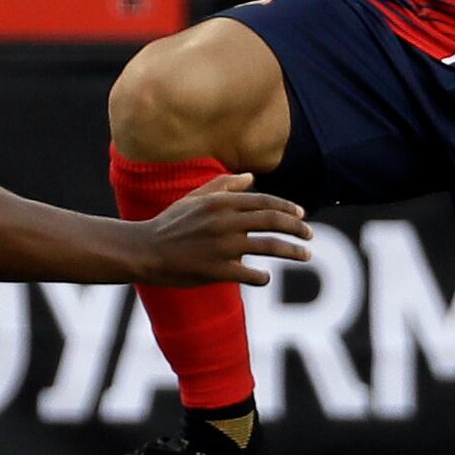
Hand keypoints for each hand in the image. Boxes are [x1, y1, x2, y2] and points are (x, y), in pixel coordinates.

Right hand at [139, 173, 311, 286]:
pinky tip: (265, 277)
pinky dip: (263, 277)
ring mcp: (222, 247)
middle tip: (310, 235)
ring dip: (293, 251)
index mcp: (221, 202)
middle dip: (297, 228)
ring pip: (269, 247)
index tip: (302, 215)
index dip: (288, 208)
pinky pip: (251, 274)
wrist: (145, 251)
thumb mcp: (193, 198)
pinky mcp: (217, 270)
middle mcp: (225, 222)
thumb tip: (251, 177)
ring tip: (306, 255)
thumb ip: (223, 186)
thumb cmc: (169, 224)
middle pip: (273, 221)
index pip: (265, 201)